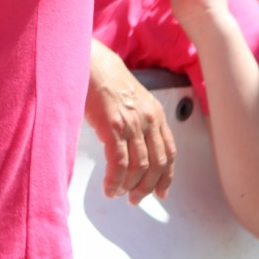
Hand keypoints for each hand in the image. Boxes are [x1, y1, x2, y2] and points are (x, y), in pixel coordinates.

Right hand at [86, 40, 175, 202]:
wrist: (89, 60)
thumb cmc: (104, 78)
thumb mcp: (131, 99)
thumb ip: (137, 121)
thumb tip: (133, 146)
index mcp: (155, 114)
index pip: (169, 153)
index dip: (167, 176)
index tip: (161, 192)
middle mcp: (148, 119)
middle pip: (157, 164)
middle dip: (147, 187)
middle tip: (136, 198)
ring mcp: (131, 123)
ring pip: (139, 167)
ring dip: (130, 186)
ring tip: (119, 194)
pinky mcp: (113, 127)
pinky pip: (119, 163)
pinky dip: (115, 180)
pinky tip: (109, 188)